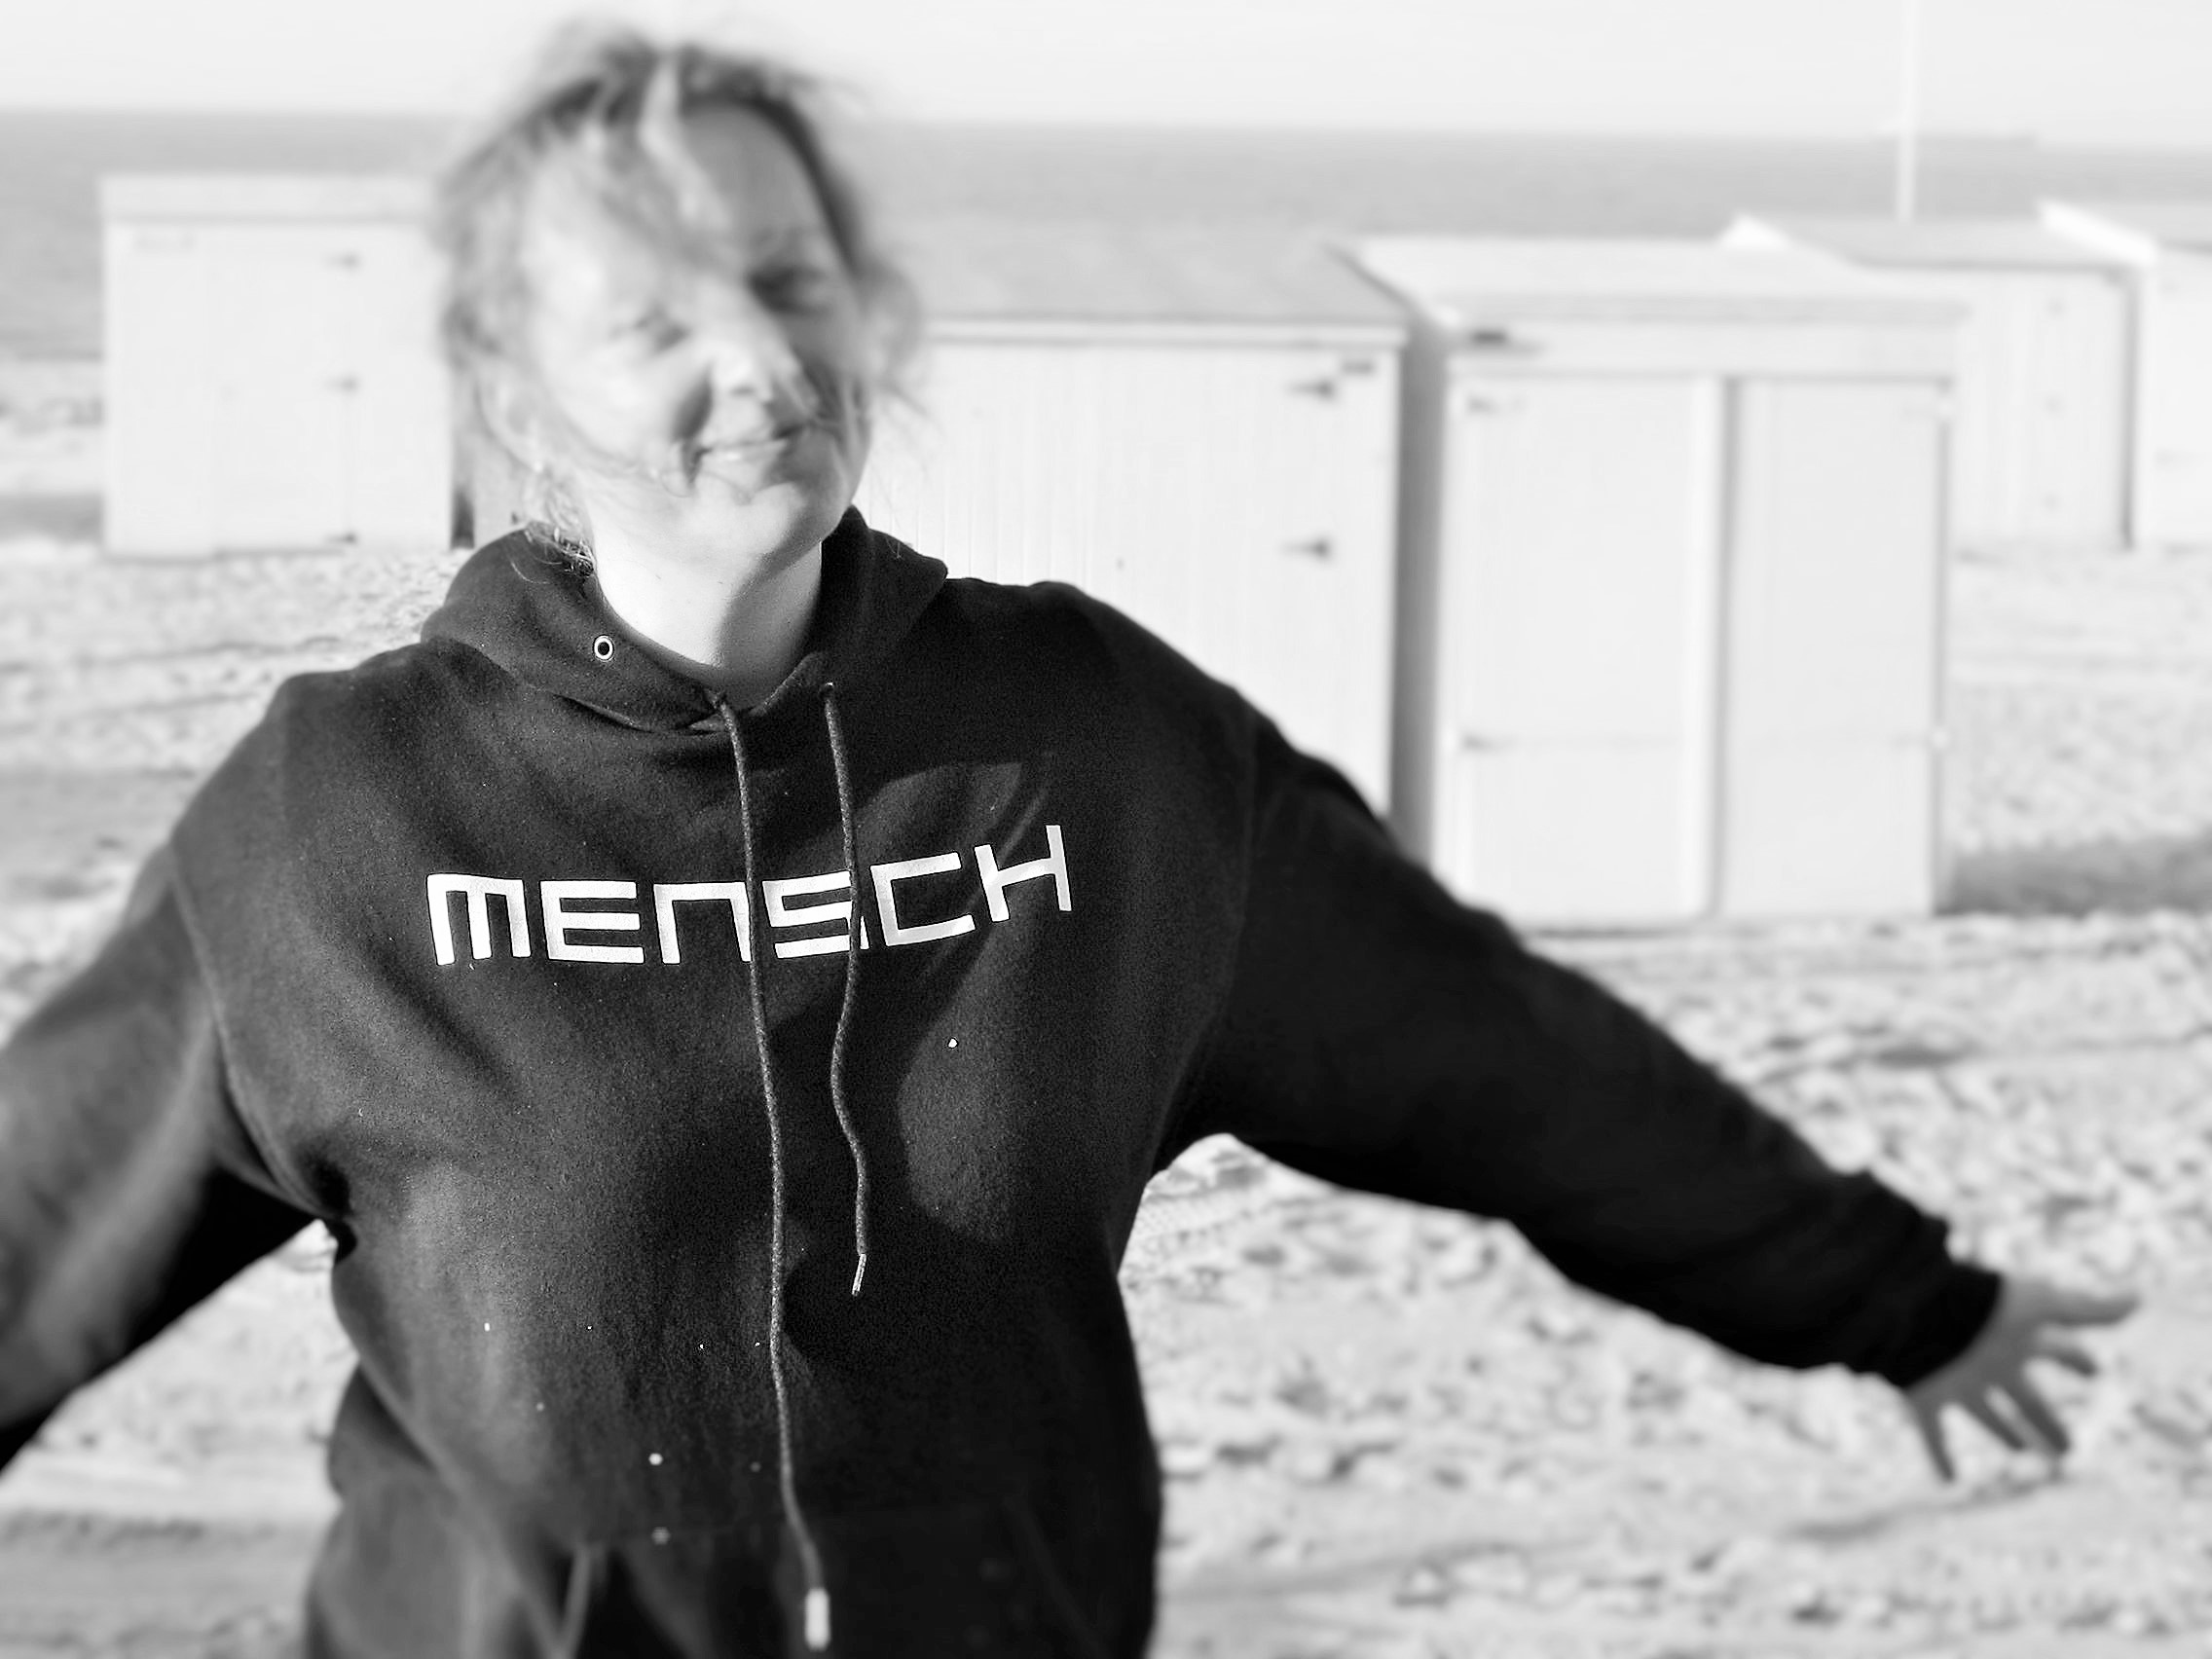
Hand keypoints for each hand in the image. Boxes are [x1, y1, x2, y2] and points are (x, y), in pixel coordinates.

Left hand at [1903, 1274, 2137, 1481]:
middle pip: (2026, 1398)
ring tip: (2020, 1453)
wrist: (1913, 1306)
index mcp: (2018, 1339)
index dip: (2077, 1360)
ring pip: (1986, 1415)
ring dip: (2004, 1434)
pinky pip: (1933, 1433)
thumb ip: (2089, 1310)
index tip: (2095, 1372)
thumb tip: (2140, 1301)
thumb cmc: (1982, 1304)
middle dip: (2047, 1421)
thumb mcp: (2042, 1306)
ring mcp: (1956, 1381)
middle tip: (2068, 1448)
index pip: (2057, 1350)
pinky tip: (1949, 1482)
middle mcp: (1989, 1362)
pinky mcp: (1924, 1395)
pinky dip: (1941, 1456)